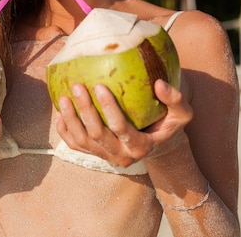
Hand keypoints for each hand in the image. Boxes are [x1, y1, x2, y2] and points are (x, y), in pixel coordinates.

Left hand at [55, 79, 192, 166]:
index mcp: (141, 147)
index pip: (121, 128)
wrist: (157, 143)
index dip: (108, 108)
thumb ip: (175, 99)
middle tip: (77, 86)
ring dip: (70, 119)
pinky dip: (64, 130)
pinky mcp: (94, 154)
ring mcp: (105, 156)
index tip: (99, 86)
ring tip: (63, 98)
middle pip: (97, 134)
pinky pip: (75, 145)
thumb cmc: (168, 123)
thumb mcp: (181, 113)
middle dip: (85, 110)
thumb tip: (159, 84)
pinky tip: (59, 112)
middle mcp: (121, 155)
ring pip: (82, 141)